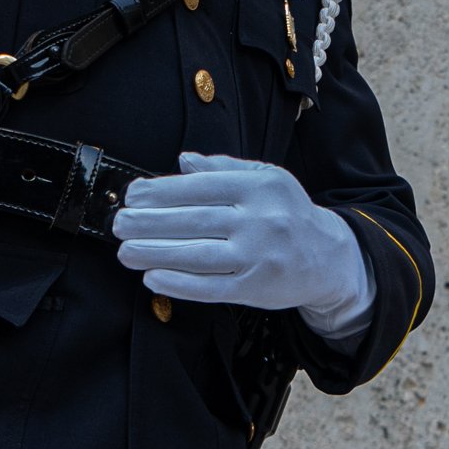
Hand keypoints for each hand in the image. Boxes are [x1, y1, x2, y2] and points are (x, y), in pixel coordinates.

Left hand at [113, 152, 371, 334]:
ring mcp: (259, 256)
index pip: (202, 186)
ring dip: (157, 253)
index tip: (133, 195)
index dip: (162, 191)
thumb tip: (183, 161)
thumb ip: (224, 168)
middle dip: (151, 222)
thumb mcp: (266, 180)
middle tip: (119, 224)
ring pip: (200, 255)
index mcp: (261, 187)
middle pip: (196, 220)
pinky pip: (212, 288)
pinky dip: (180, 285)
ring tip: (125, 252)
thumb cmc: (288, 214)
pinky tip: (153, 278)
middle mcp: (262, 220)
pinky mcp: (257, 288)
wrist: (329, 258)